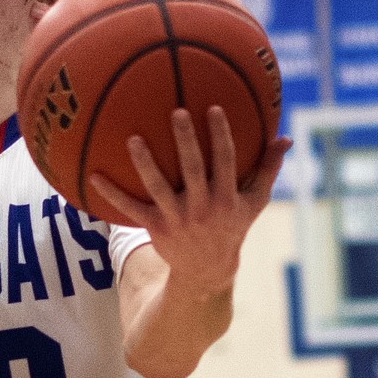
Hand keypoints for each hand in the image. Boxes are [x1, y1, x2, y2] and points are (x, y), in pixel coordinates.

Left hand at [90, 106, 290, 292]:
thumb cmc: (232, 226)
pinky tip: (93, 176)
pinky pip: (130, 208)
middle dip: (186, 140)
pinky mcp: (155, 227)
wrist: (207, 269)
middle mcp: (203, 206)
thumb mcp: (255, 201)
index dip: (221, 135)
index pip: (226, 160)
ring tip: (132, 139)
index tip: (213, 108)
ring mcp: (177, 217)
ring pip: (158, 186)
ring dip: (145, 163)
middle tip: (177, 111)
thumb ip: (268, 168)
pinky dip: (111, 193)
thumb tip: (285, 137)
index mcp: (227, 196)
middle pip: (193, 168)